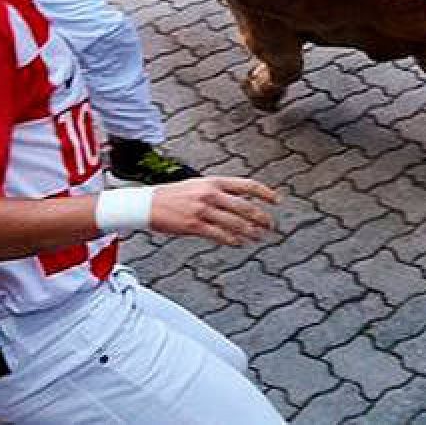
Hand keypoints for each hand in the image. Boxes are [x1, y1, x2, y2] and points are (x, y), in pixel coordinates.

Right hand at [148, 176, 277, 246]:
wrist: (148, 204)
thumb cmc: (175, 195)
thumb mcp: (200, 185)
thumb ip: (221, 191)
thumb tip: (244, 198)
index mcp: (215, 181)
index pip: (248, 185)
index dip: (266, 193)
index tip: (277, 201)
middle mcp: (211, 194)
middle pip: (245, 207)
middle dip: (262, 218)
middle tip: (271, 226)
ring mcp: (203, 210)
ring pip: (235, 223)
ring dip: (250, 232)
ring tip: (259, 237)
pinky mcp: (194, 225)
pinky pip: (219, 235)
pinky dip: (233, 240)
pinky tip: (240, 244)